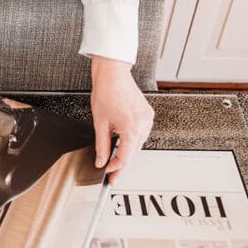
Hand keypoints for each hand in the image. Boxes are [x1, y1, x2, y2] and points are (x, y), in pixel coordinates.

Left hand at [90, 55, 153, 184]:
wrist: (113, 74)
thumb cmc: (106, 93)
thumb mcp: (100, 124)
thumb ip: (102, 146)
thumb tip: (101, 160)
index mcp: (131, 128)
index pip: (125, 157)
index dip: (116, 168)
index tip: (108, 173)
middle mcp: (143, 124)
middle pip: (133, 152)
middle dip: (122, 163)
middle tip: (111, 173)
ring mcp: (147, 119)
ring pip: (138, 144)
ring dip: (127, 151)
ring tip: (114, 158)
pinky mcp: (147, 114)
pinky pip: (141, 133)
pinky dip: (132, 139)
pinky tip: (123, 142)